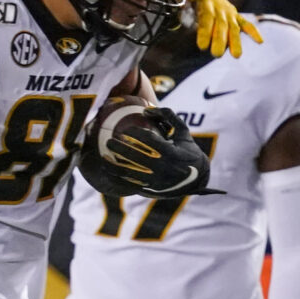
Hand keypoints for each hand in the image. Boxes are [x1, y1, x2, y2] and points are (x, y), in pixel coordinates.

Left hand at [101, 107, 218, 197]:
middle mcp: (162, 167)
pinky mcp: (151, 189)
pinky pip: (130, 183)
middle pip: (135, 156)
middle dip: (119, 148)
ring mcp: (155, 180)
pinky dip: (118, 177)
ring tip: (103, 158)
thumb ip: (168, 117)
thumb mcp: (183, 132)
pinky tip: (108, 170)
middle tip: (109, 141)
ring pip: (130, 173)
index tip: (126, 129)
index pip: (149, 140)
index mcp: (171, 152)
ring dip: (114, 166)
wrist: (196, 181)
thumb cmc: (188, 151)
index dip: (136, 133)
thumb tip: (146, 108)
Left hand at [175, 0, 261, 57]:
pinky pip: (245, 23)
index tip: (202, 46)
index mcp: (206, 2)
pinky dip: (253, 31)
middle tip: (217, 55)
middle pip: (221, 25)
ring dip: (235, 41)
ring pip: (233, 27)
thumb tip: (176, 2)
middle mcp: (220, 7)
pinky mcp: (235, 15)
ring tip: (236, 56)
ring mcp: (229, 11)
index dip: (205, 31)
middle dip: (220, 40)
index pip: (207, 17)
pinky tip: (260, 41)